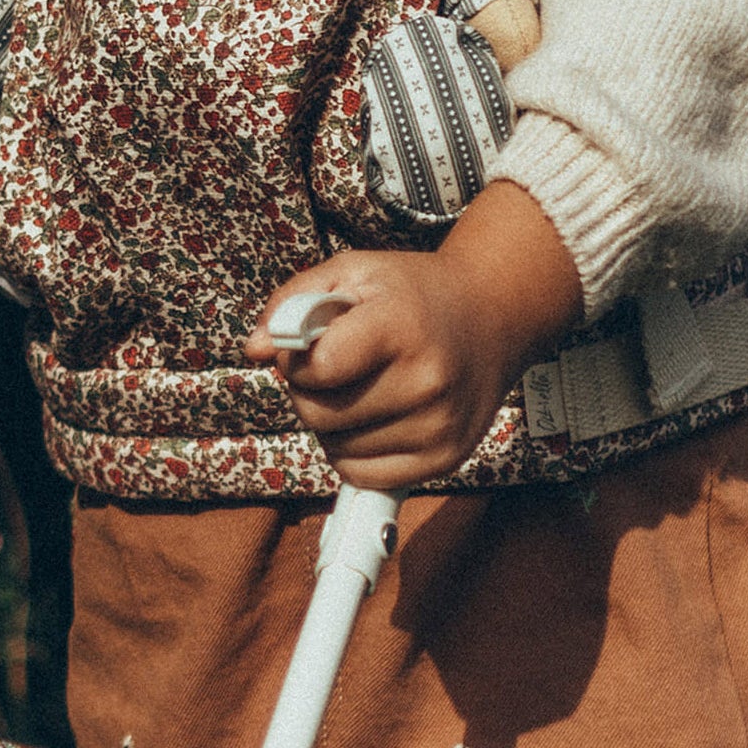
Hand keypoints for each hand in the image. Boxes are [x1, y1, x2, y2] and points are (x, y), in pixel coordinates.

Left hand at [244, 182, 583, 490]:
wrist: (492, 315)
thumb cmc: (412, 292)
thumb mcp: (354, 272)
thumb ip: (294, 302)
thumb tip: (254, 349)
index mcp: (401, 325)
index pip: (315, 368)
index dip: (294, 358)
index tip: (306, 342)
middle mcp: (426, 381)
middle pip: (316, 414)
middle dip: (308, 389)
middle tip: (334, 363)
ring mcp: (439, 426)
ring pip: (334, 448)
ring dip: (330, 422)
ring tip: (361, 385)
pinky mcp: (445, 459)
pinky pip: (362, 475)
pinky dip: (352, 451)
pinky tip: (374, 416)